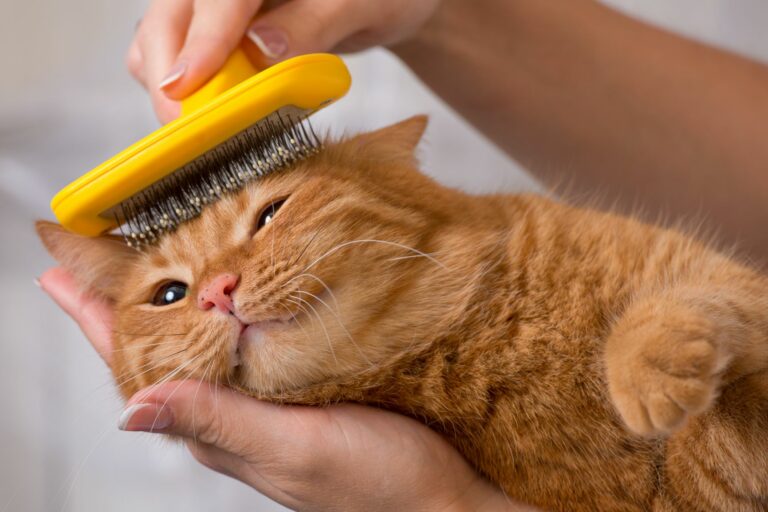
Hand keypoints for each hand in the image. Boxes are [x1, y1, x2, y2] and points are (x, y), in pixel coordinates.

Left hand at [39, 267, 534, 511]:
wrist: (449, 493)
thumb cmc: (378, 486)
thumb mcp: (296, 452)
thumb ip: (221, 424)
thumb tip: (132, 408)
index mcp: (222, 425)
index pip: (140, 366)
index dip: (96, 319)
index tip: (60, 274)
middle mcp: (241, 403)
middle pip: (167, 342)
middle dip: (130, 295)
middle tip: (98, 249)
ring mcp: (276, 387)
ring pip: (212, 332)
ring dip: (181, 291)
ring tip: (152, 250)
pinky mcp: (311, 372)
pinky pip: (258, 330)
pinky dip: (239, 296)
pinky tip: (238, 275)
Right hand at [128, 0, 441, 122]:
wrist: (388, 1)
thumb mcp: (362, 5)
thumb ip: (314, 21)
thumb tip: (260, 49)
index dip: (201, 40)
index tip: (187, 85)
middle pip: (173, 15)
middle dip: (171, 70)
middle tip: (185, 127)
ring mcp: (216, 4)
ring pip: (162, 34)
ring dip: (170, 80)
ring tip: (199, 123)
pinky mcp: (215, 27)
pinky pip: (177, 52)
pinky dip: (182, 84)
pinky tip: (210, 108)